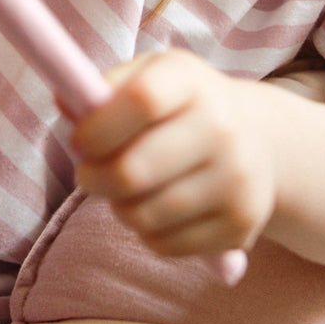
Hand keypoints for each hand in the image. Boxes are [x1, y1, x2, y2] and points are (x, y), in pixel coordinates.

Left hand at [71, 50, 275, 257]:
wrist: (258, 141)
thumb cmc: (182, 109)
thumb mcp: (148, 78)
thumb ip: (103, 89)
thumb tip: (66, 103)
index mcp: (193, 82)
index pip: (141, 101)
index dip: (98, 128)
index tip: (80, 143)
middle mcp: (223, 128)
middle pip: (133, 172)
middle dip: (94, 179)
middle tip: (90, 176)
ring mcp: (237, 179)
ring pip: (143, 216)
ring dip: (121, 208)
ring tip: (132, 190)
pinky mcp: (240, 224)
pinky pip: (164, 245)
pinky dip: (149, 233)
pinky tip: (161, 210)